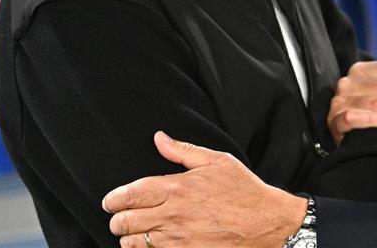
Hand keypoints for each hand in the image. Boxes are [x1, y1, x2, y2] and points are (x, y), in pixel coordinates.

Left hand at [102, 131, 306, 247]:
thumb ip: (183, 150)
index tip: (110, 200)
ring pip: (134, 242)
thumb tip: (159, 138)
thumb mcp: (217, 161)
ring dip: (128, 237)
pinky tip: (150, 244)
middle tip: (119, 217)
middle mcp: (173, 215)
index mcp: (178, 188)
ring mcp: (178, 239)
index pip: (131, 194)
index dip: (114, 198)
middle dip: (116, 219)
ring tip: (132, 232)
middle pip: (126, 221)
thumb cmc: (243, 190)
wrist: (265, 221)